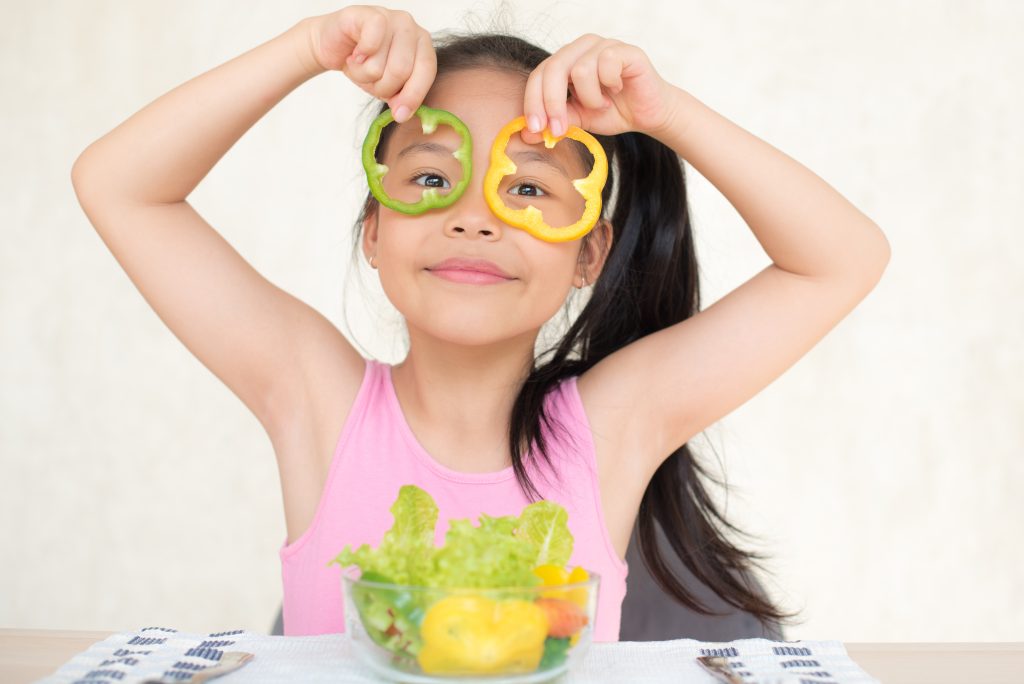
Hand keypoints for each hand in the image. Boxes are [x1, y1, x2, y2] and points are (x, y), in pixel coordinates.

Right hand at [306, 6, 434, 122]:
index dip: (413, 96)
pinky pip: (371, 42)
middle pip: (401, 71)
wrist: (333, 47)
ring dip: (364, 74)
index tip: (400, 115)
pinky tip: (354, 55)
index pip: (426, 72)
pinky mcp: (369, 13)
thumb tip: (403, 113)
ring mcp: (391, 17)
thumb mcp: (388, 87)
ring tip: (359, 65)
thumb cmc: (365, 65)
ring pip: (380, 64)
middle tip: (370, 80)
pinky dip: (358, 58)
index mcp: (422, 45)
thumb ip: (401, 97)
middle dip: (381, 86)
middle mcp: (411, 28)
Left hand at [520, 34, 679, 142]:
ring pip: (580, 71)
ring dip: (590, 98)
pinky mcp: (625, 50)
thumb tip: (526, 134)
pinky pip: (606, 64)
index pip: (538, 75)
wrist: (648, 115)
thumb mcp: (578, 120)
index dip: (533, 102)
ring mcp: (603, 45)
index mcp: (565, 61)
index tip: (535, 129)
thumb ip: (554, 122)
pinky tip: (618, 89)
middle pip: (553, 69)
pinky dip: (610, 85)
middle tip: (560, 129)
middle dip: (552, 104)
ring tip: (602, 104)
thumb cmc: (612, 112)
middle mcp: (581, 48)